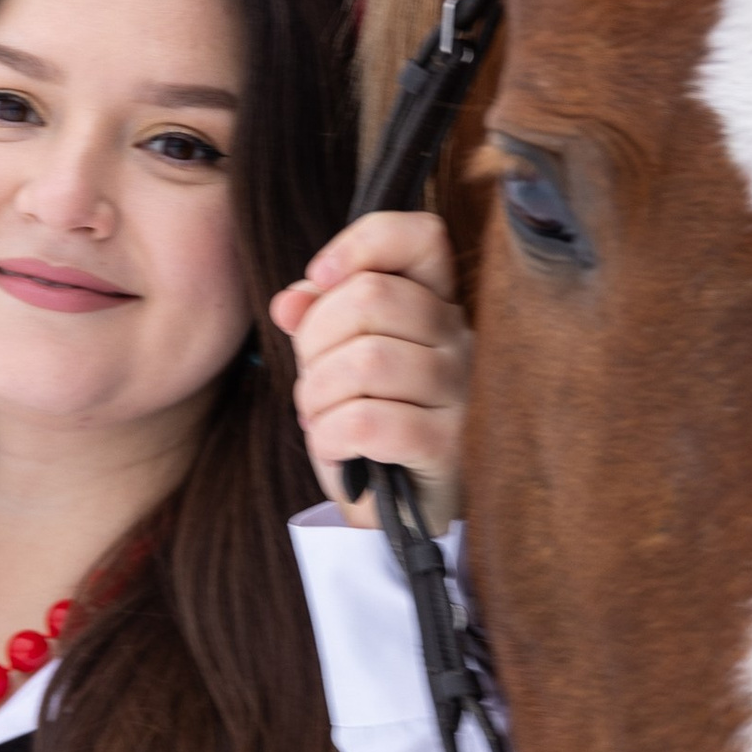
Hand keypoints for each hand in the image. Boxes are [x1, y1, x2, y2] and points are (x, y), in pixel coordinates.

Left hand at [269, 210, 471, 531]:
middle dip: (315, 340)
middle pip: (371, 296)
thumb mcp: (335, 362)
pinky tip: (334, 448)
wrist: (395, 516)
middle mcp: (461, 340)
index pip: (422, 235)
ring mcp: (461, 393)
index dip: (361, 243)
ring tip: (320, 417)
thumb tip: (290, 302)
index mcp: (437, 306)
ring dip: (317, 394)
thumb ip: (316, 319)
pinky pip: (366, 422)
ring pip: (365, 360)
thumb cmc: (369, 426)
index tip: (321, 278)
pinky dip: (330, 435)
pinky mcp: (448, 447)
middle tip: (312, 379)